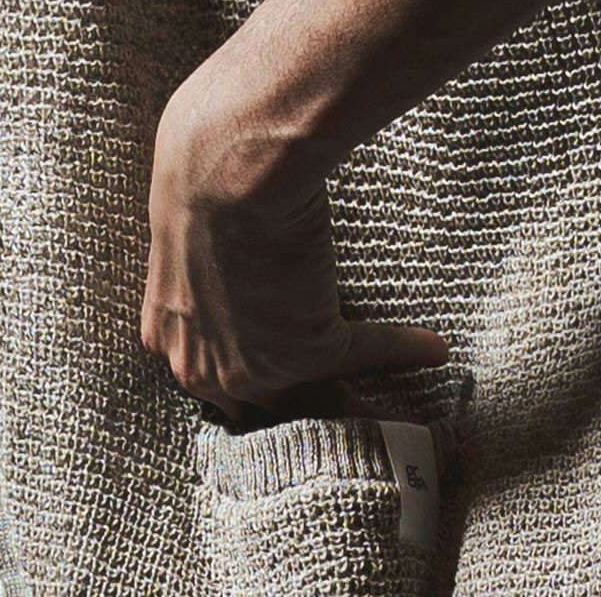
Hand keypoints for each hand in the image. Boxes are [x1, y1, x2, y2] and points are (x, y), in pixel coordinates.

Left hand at [140, 103, 449, 428]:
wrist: (223, 170)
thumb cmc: (196, 175)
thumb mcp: (181, 235)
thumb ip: (195, 266)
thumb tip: (215, 244)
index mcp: (168, 339)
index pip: (212, 380)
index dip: (251, 383)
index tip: (279, 386)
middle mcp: (205, 369)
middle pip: (263, 412)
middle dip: (303, 420)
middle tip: (338, 430)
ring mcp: (259, 366)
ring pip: (316, 405)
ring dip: (359, 411)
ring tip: (392, 425)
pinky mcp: (310, 347)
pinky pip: (367, 354)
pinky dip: (403, 350)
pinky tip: (431, 348)